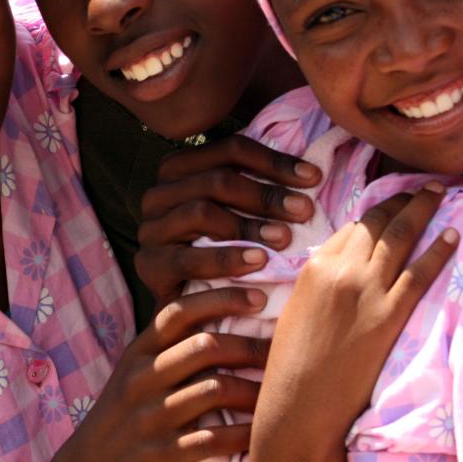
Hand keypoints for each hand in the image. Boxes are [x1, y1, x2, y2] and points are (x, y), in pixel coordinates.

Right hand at [38, 287, 270, 461]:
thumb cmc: (124, 418)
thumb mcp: (135, 374)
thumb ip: (170, 346)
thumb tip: (227, 311)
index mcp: (137, 353)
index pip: (179, 311)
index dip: (222, 297)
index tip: (259, 296)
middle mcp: (141, 380)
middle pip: (205, 346)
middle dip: (251, 346)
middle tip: (280, 349)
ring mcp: (149, 418)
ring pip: (214, 389)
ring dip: (254, 390)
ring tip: (276, 392)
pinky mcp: (159, 456)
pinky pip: (211, 439)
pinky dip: (243, 434)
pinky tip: (261, 432)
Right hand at [137, 136, 322, 303]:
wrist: (194, 311)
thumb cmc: (228, 254)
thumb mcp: (242, 214)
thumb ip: (261, 188)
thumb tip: (313, 172)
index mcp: (180, 168)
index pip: (231, 150)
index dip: (275, 161)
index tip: (314, 178)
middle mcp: (158, 193)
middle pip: (217, 179)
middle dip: (266, 194)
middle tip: (304, 212)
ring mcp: (149, 228)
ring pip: (200, 211)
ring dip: (248, 225)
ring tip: (284, 240)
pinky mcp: (148, 265)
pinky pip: (187, 258)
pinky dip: (226, 260)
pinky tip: (258, 265)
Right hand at [246, 184, 457, 461]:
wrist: (299, 407)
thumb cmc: (291, 368)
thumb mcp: (297, 311)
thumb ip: (320, 284)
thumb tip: (342, 273)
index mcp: (315, 266)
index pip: (353, 227)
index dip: (377, 210)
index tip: (393, 201)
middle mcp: (341, 270)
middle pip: (378, 223)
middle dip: (403, 199)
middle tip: (423, 186)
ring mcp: (367, 291)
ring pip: (400, 237)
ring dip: (423, 210)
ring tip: (440, 193)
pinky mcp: (389, 316)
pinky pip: (420, 274)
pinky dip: (438, 251)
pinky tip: (452, 236)